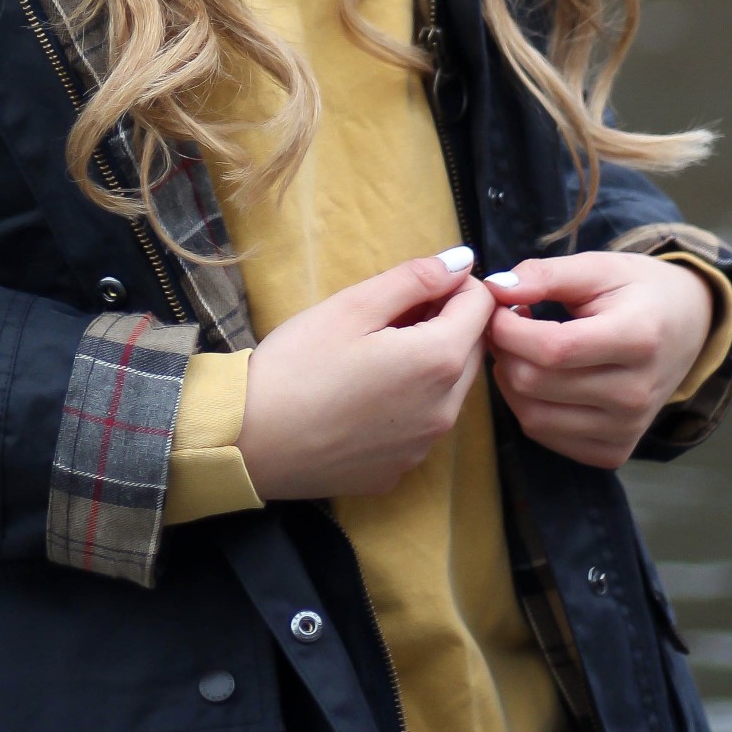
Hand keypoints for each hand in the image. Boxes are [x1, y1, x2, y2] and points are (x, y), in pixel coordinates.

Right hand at [239, 251, 493, 500]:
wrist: (249, 440)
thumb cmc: (297, 363)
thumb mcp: (352, 306)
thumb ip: (414, 279)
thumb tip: (462, 261)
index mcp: (437, 361)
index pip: (481, 307)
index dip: (455, 285)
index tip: (415, 285)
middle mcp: (445, 410)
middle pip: (471, 350)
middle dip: (445, 322)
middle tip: (389, 314)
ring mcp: (423, 447)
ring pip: (449, 389)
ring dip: (429, 363)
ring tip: (373, 353)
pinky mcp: (399, 470)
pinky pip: (420, 425)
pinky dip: (407, 403)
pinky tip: (360, 397)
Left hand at [483, 253, 713, 469]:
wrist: (688, 327)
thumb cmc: (638, 291)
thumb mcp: (599, 267)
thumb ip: (546, 275)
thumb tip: (496, 288)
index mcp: (638, 340)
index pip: (552, 348)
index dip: (509, 327)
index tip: (499, 305)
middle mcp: (636, 394)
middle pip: (536, 383)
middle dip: (505, 349)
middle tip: (507, 323)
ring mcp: (627, 428)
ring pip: (533, 416)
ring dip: (510, 378)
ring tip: (521, 348)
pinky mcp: (616, 450)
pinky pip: (546, 436)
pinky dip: (528, 406)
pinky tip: (540, 376)